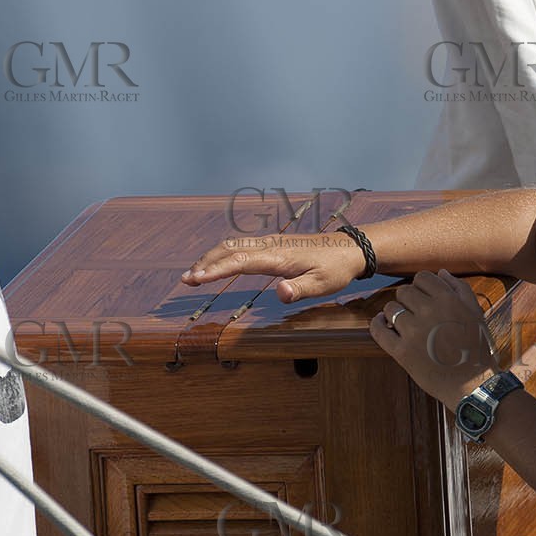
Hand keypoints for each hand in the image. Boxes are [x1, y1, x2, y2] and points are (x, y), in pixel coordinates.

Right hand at [181, 232, 366, 302]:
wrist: (350, 249)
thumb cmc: (336, 268)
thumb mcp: (323, 284)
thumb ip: (300, 290)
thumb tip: (281, 293)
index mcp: (277, 257)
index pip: (239, 263)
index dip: (215, 271)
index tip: (195, 279)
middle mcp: (270, 246)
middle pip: (229, 250)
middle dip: (205, 263)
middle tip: (186, 280)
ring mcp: (271, 243)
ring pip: (233, 246)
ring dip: (211, 258)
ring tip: (194, 273)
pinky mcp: (273, 244)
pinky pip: (242, 246)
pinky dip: (223, 254)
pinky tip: (217, 263)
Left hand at [371, 270, 498, 404]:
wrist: (472, 385)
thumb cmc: (476, 349)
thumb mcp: (476, 314)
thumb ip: (460, 290)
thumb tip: (441, 273)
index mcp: (448, 300)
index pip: (422, 278)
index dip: (422, 286)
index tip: (424, 298)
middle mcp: (429, 312)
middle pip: (404, 292)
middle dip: (409, 300)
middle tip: (416, 313)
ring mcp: (413, 332)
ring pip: (390, 308)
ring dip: (395, 313)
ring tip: (404, 323)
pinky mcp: (401, 352)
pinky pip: (379, 331)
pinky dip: (377, 325)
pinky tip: (383, 324)